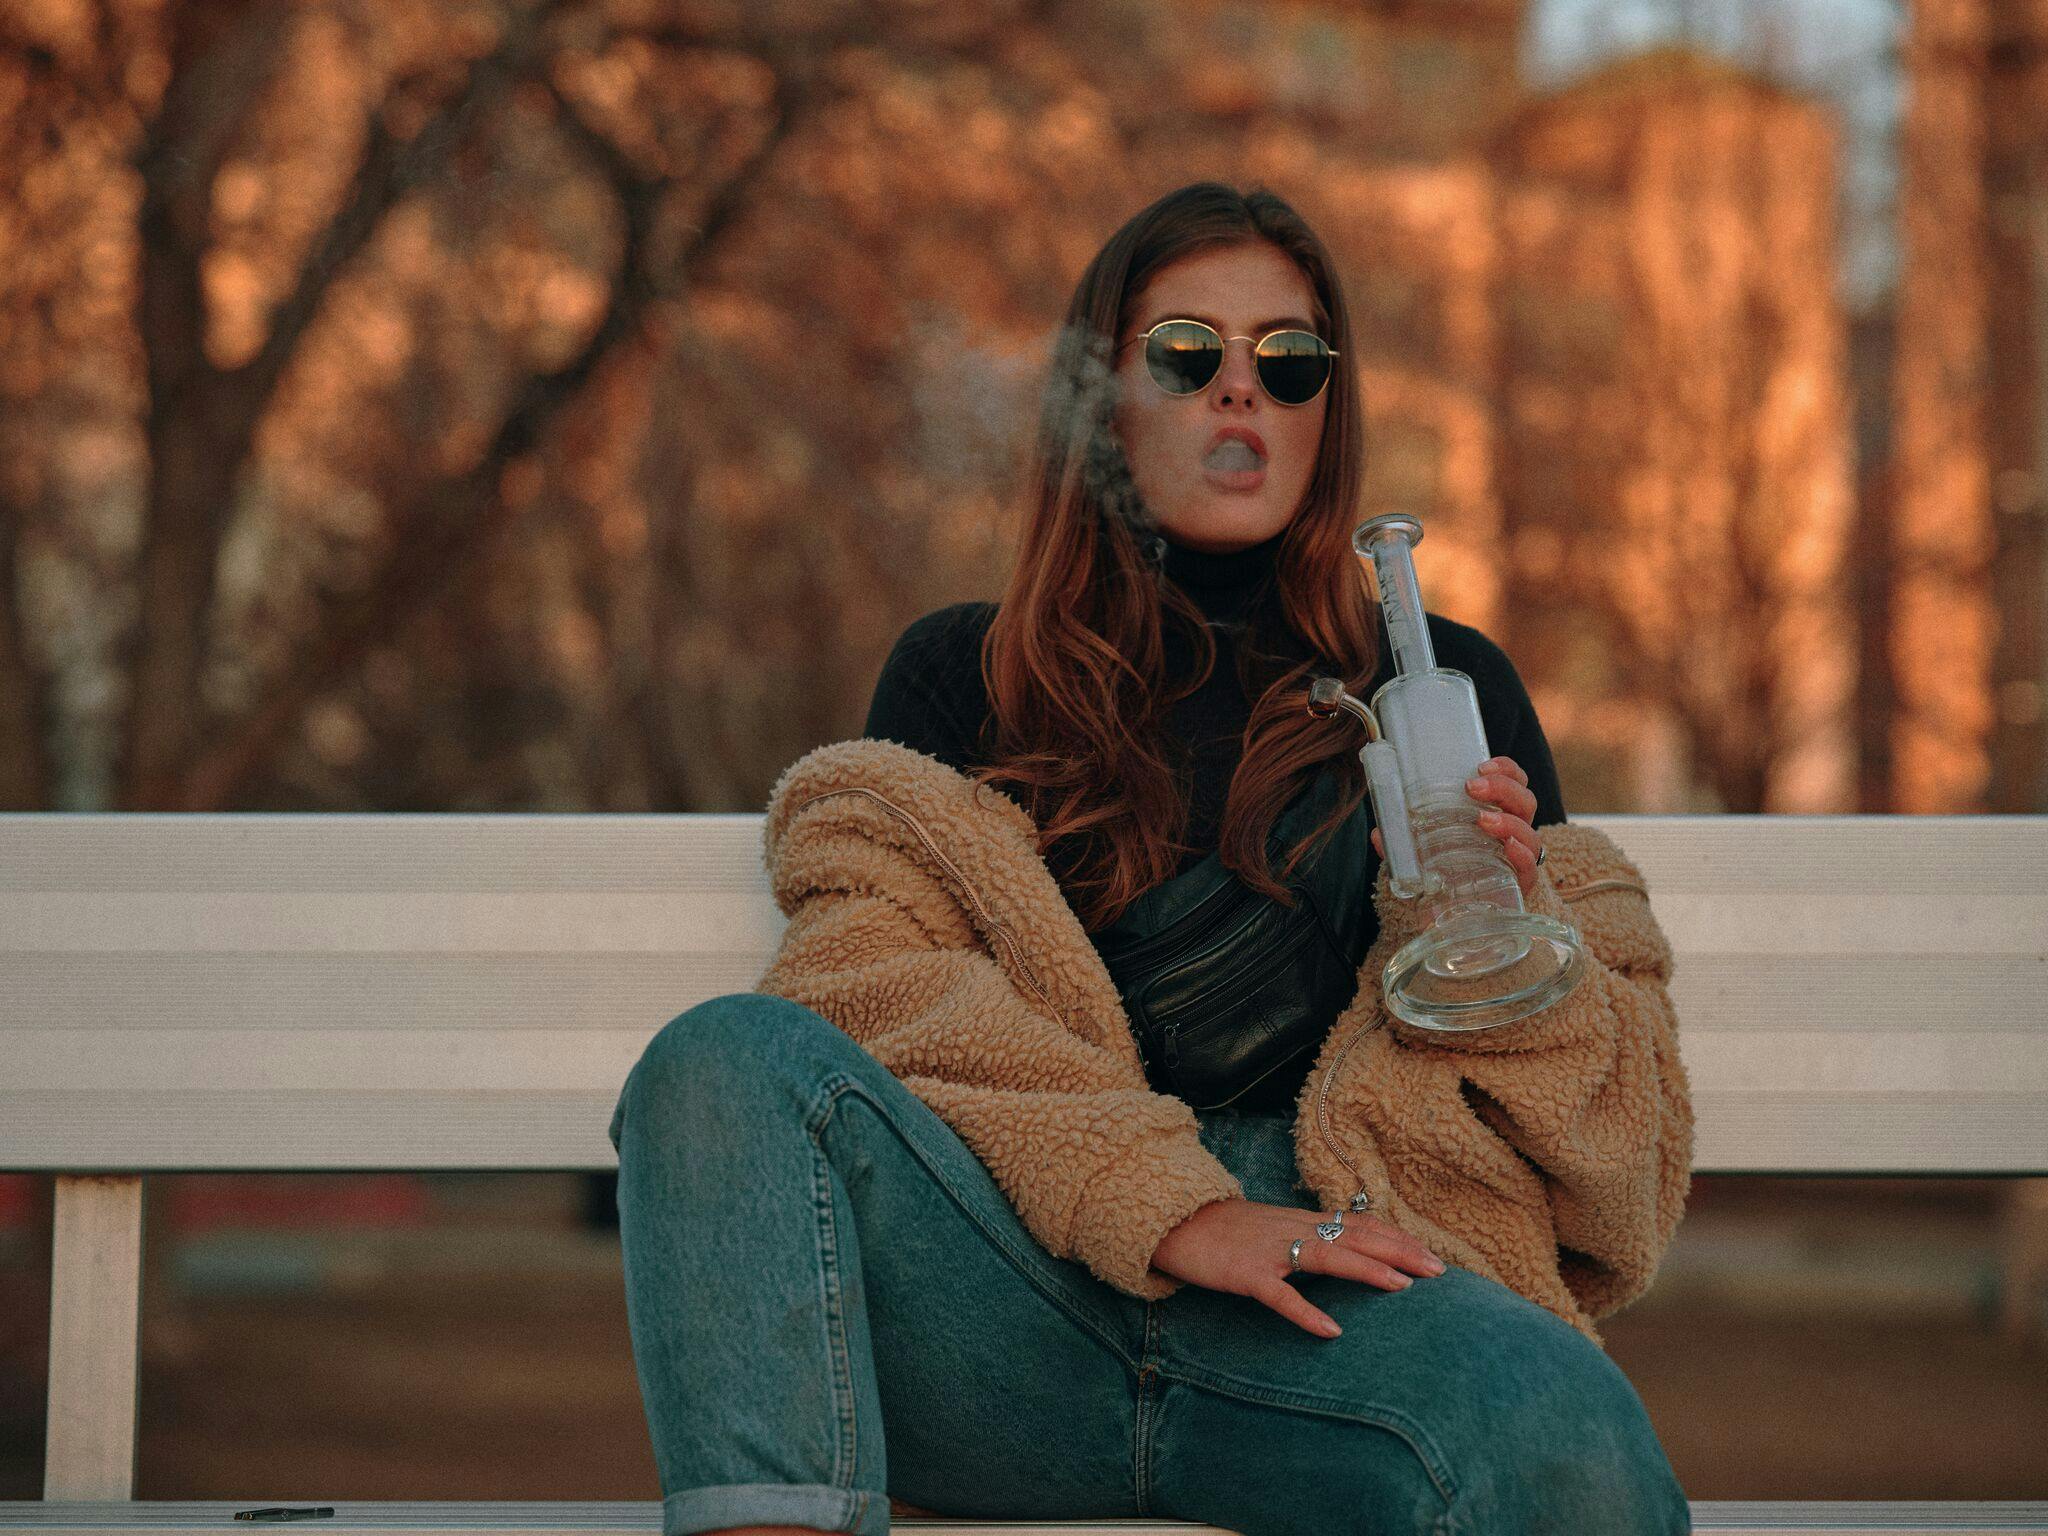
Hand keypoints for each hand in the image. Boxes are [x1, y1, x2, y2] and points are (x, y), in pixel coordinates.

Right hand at [1149, 1196, 1446, 1338]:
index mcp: (1300, 1220)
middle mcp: (1292, 1229)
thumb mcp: (1271, 1228)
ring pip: (1326, 1255)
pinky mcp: (1245, 1274)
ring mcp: (1269, 1251)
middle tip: (1438, 1271)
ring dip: (1367, 1269)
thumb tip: (1342, 1252)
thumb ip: (1304, 1237)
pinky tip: (1331, 1330)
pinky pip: (1279, 1295)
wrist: (1174, 1222)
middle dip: (1399, 1251)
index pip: (1360, 1225)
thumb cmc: (1224, 1231)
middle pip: (1355, 1235)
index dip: (1398, 1238)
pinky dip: (1306, 1312)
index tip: (1432, 1255)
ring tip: (1402, 1287)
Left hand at [1370, 754, 1544, 899]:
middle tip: (1473, 788)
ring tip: (1483, 820)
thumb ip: (1404, 843)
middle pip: (1525, 802)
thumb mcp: (1423, 851)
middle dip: (1503, 788)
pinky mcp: (1519, 887)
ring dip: (1508, 822)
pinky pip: (1530, 868)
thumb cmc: (1447, 874)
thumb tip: (1377, 835)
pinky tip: (1509, 848)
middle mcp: (1514, 834)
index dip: (1506, 770)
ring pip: (1530, 833)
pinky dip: (1522, 855)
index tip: (1481, 765)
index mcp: (1498, 815)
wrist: (1455, 918)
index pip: (1516, 784)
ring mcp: (1518, 860)